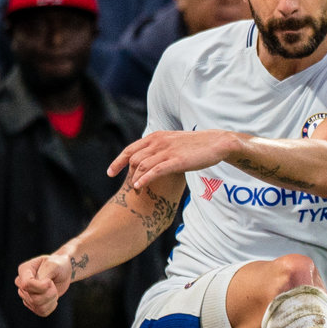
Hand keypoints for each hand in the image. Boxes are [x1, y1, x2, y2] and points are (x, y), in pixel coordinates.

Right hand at [15, 251, 76, 316]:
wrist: (62, 271)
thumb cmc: (58, 265)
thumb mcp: (54, 264)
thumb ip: (45, 273)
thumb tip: (40, 284)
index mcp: (24, 270)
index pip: (26, 284)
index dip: (40, 287)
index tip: (50, 281)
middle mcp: (21, 283)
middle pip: (33, 298)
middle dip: (49, 293)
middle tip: (54, 285)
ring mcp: (25, 294)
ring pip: (37, 306)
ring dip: (51, 300)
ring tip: (54, 291)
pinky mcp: (32, 304)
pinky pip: (41, 312)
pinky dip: (51, 307)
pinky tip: (53, 299)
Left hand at [110, 126, 240, 191]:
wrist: (216, 143)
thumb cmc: (196, 145)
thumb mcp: (174, 142)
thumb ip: (160, 147)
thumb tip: (150, 157)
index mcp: (156, 136)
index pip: (130, 149)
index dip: (118, 161)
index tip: (110, 172)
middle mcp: (158, 142)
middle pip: (133, 158)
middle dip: (125, 173)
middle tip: (124, 186)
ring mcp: (167, 151)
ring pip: (142, 165)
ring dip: (134, 178)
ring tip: (133, 190)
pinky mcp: (176, 161)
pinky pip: (155, 170)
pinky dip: (144, 179)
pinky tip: (138, 186)